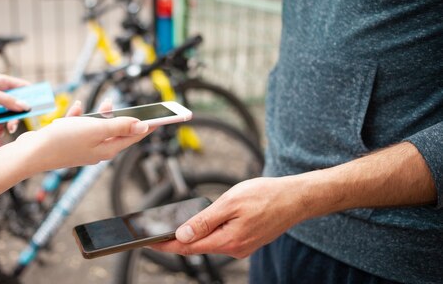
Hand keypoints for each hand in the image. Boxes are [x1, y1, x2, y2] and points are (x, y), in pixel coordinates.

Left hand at [0, 74, 28, 132]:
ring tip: (6, 129)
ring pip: (8, 116)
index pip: (21, 86)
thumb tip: (26, 106)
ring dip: (8, 123)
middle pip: (17, 104)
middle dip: (19, 113)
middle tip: (20, 122)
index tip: (43, 101)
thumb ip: (6, 101)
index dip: (32, 93)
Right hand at [17, 114, 150, 169]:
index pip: (133, 136)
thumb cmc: (62, 141)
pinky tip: (77, 107)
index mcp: (107, 148)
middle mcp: (97, 150)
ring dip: (100, 115)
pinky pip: (79, 126)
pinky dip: (80, 116)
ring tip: (105, 103)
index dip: (147, 126)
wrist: (31, 153)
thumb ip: (119, 126)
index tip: (161, 118)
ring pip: (97, 128)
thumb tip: (143, 126)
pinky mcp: (68, 143)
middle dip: (123, 117)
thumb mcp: (95, 129)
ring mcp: (82, 147)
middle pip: (116, 131)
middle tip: (134, 107)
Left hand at [150, 177, 306, 257]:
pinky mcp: (247, 241)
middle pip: (198, 246)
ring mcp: (242, 247)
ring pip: (210, 242)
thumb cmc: (265, 195)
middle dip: (177, 240)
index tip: (149, 242)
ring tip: (175, 225)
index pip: (189, 247)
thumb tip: (182, 234)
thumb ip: (205, 220)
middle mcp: (234, 249)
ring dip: (194, 235)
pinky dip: (209, 232)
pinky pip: (222, 238)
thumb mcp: (230, 202)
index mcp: (228, 241)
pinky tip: (203, 223)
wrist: (296, 198)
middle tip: (155, 232)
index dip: (167, 244)